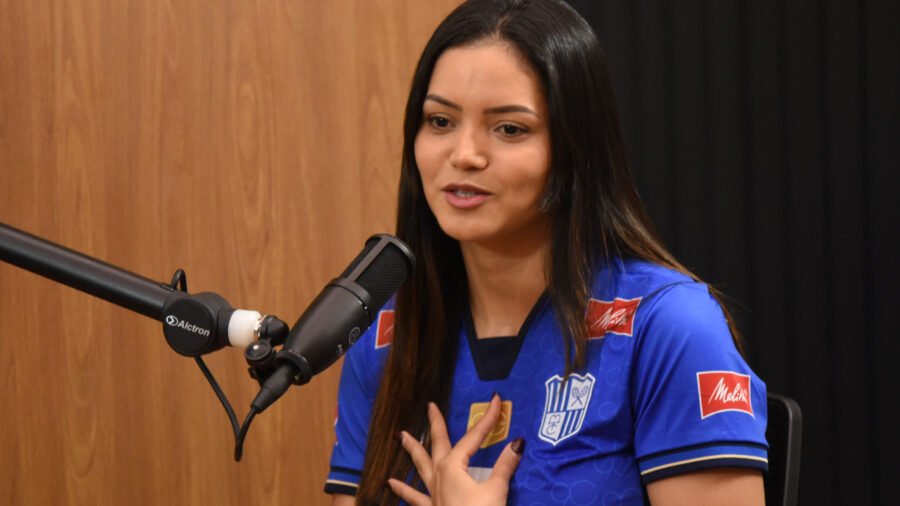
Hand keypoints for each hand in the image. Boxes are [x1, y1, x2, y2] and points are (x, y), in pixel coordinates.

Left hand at [387, 394, 523, 505]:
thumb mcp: (497, 490)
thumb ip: (505, 466)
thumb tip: (518, 442)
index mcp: (453, 466)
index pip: (473, 437)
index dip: (487, 419)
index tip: (496, 400)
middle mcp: (439, 475)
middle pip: (438, 444)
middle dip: (435, 424)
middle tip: (429, 406)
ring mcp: (432, 493)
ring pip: (420, 465)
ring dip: (412, 450)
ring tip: (401, 436)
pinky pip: (414, 497)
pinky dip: (403, 489)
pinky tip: (391, 482)